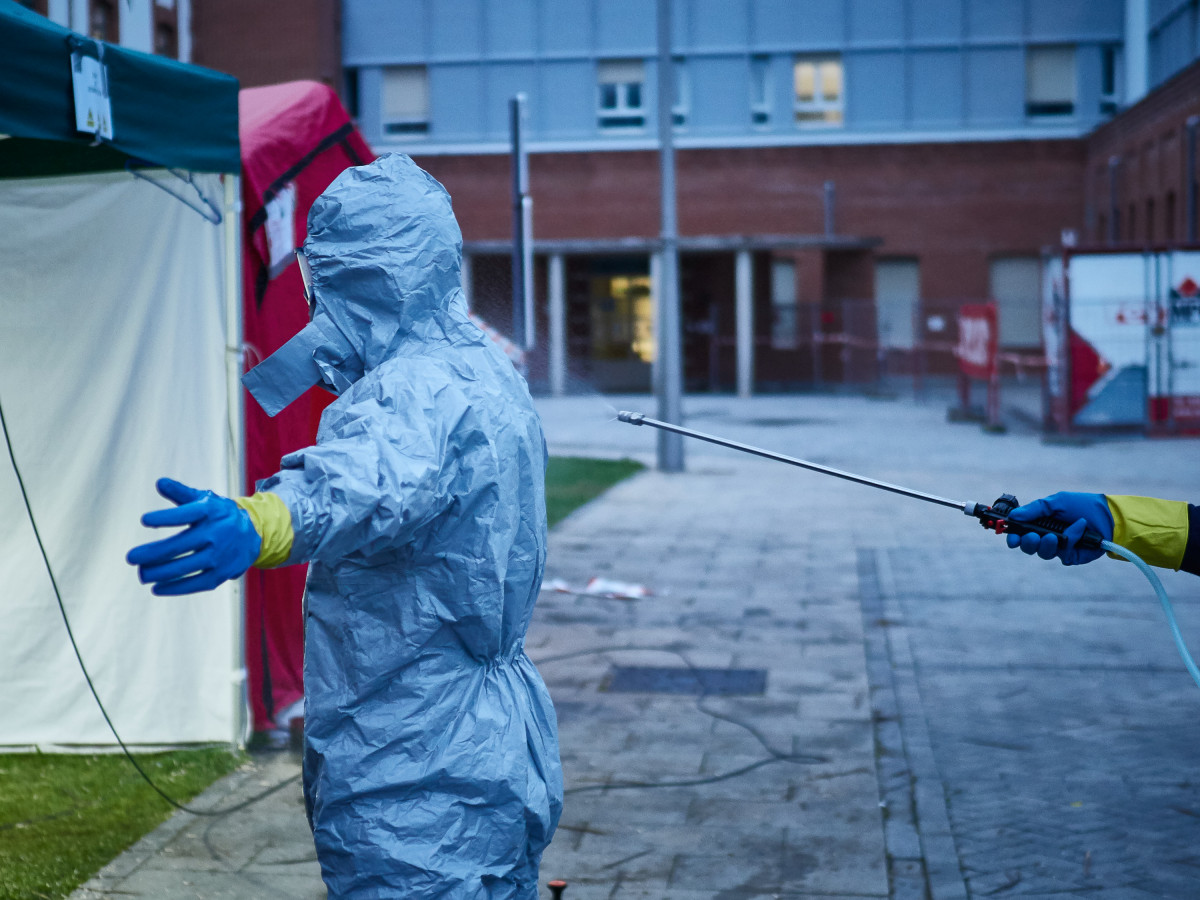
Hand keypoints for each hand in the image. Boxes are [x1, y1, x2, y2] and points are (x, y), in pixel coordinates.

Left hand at [127, 478, 260, 594]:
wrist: (254, 533)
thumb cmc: (219, 515)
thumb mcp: (204, 499)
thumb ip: (181, 493)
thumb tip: (159, 483)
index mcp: (210, 512)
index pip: (186, 514)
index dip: (165, 517)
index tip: (144, 520)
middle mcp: (216, 534)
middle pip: (179, 546)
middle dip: (152, 553)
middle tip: (131, 557)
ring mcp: (219, 556)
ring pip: (185, 567)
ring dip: (159, 572)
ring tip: (141, 574)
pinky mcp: (221, 573)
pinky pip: (196, 583)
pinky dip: (175, 588)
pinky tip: (157, 588)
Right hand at [1005, 492, 1111, 565]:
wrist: (1108, 516)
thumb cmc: (1082, 505)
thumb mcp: (1056, 502)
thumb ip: (1035, 509)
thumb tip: (1014, 516)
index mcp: (1040, 523)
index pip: (1020, 533)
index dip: (1013, 538)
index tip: (1011, 538)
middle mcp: (1047, 537)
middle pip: (1028, 547)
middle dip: (1027, 543)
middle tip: (1032, 536)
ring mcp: (1059, 547)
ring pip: (1043, 553)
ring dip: (1046, 545)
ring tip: (1053, 537)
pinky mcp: (1071, 555)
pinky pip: (1062, 554)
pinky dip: (1069, 541)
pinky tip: (1078, 529)